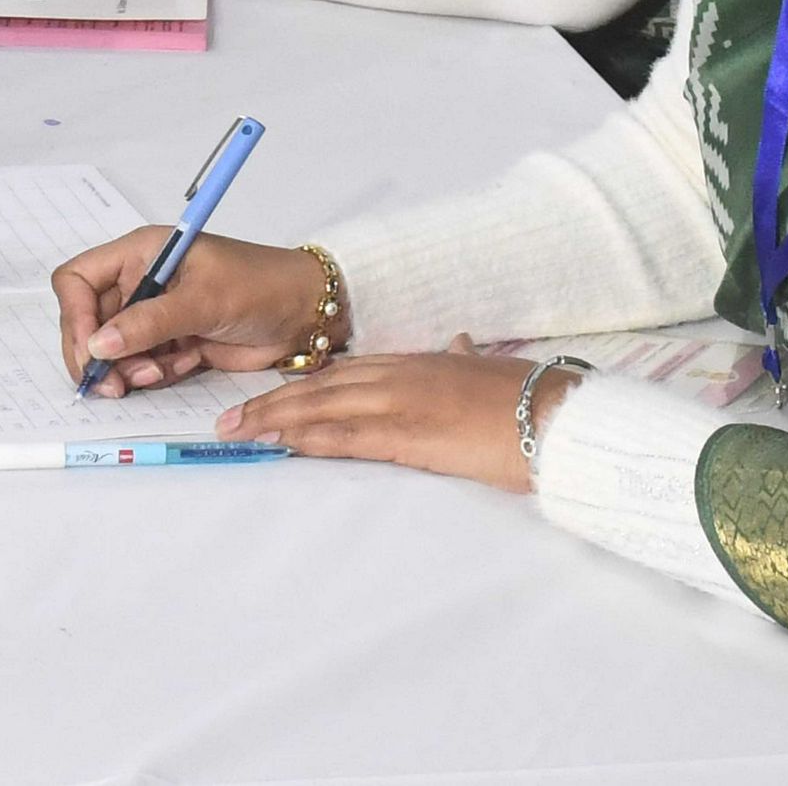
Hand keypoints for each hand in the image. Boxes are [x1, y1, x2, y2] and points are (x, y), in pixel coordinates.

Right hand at [52, 227, 332, 391]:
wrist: (306, 314)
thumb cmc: (259, 286)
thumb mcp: (202, 300)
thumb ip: (148, 323)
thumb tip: (98, 346)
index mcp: (140, 254)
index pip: (78, 280)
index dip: (75, 315)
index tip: (91, 349)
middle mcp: (141, 282)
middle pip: (89, 321)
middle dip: (97, 354)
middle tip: (110, 386)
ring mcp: (156, 315)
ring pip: (114, 349)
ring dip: (127, 369)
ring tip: (156, 374)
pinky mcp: (173, 343)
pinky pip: (142, 365)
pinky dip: (154, 374)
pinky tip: (182, 367)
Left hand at [213, 336, 548, 493]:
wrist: (556, 415)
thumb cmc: (528, 398)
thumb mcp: (487, 368)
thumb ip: (463, 357)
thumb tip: (460, 344)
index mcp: (415, 362)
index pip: (342, 372)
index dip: (301, 385)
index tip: (269, 396)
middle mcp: (398, 374)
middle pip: (318, 387)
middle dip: (271, 402)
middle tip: (231, 417)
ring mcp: (399, 401)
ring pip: (321, 407)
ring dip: (274, 419)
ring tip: (237, 432)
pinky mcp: (408, 435)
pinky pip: (347, 436)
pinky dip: (309, 438)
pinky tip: (282, 444)